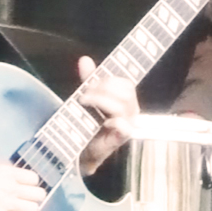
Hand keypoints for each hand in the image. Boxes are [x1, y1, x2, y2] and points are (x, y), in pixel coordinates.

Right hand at [0, 164, 45, 210]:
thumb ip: (5, 173)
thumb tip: (15, 178)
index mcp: (8, 172)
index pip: (35, 179)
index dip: (31, 185)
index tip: (26, 189)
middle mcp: (10, 187)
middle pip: (39, 195)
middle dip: (34, 199)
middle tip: (26, 203)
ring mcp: (5, 203)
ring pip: (33, 210)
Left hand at [76, 56, 137, 173]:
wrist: (80, 150)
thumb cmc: (86, 125)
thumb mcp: (87, 99)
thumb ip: (89, 80)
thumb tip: (85, 60)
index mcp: (126, 100)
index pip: (125, 83)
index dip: (107, 81)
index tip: (89, 84)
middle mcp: (131, 111)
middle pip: (126, 90)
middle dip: (102, 89)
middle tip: (84, 95)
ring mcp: (129, 124)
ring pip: (121, 104)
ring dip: (100, 101)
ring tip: (83, 104)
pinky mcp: (123, 138)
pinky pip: (123, 124)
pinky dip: (111, 121)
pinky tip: (100, 122)